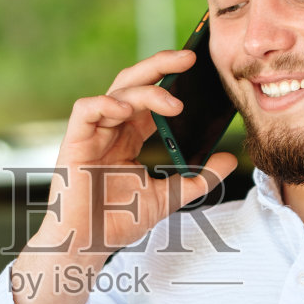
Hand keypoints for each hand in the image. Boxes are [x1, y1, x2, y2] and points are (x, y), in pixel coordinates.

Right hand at [11, 49, 237, 303]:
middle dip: (160, 66)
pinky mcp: (73, 143)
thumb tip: (230, 159)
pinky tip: (127, 110)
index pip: (150, 98)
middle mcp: (109, 129)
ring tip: (174, 102)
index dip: (172, 80)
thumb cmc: (117, 221)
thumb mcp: (167, 197)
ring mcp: (90, 134)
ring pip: (115, 91)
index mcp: (128, 136)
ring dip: (145, 90)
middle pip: (132, 83)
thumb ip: (197, 178)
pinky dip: (106, 104)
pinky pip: (86, 110)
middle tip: (189, 57)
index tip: (200, 70)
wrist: (86, 246)